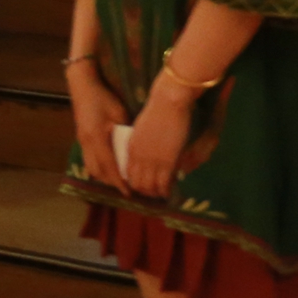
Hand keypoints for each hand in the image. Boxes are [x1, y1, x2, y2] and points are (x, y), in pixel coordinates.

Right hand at [69, 62, 123, 188]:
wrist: (82, 85)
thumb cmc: (103, 98)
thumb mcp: (119, 114)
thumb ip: (126, 133)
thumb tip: (137, 149)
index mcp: (97, 138)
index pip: (109, 166)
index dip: (119, 181)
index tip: (129, 192)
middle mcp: (86, 143)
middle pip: (97, 171)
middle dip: (111, 182)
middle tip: (127, 188)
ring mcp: (81, 141)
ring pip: (90, 167)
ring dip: (104, 176)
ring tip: (119, 180)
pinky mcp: (81, 137)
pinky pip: (89, 159)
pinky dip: (99, 167)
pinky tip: (109, 166)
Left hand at [124, 75, 198, 196]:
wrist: (166, 102)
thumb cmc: (157, 112)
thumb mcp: (143, 130)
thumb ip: (142, 143)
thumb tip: (149, 151)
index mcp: (130, 147)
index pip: (128, 172)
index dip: (135, 182)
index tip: (143, 185)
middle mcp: (138, 156)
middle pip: (137, 183)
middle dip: (144, 191)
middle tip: (153, 193)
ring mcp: (152, 160)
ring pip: (149, 186)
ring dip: (155, 193)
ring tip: (161, 194)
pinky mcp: (167, 160)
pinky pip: (164, 183)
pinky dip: (166, 190)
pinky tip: (169, 191)